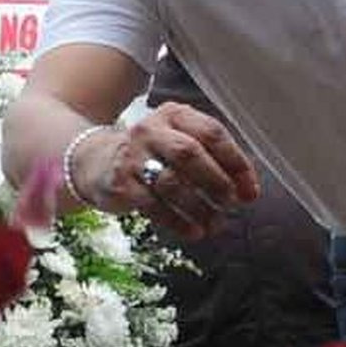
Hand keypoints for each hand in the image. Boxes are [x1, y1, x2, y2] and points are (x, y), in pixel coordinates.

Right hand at [73, 102, 259, 239]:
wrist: (96, 161)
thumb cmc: (152, 154)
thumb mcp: (178, 140)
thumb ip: (212, 157)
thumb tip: (247, 189)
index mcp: (174, 115)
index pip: (212, 133)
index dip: (236, 163)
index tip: (249, 190)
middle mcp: (151, 130)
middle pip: (189, 154)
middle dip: (216, 183)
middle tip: (231, 204)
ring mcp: (132, 156)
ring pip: (171, 183)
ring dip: (198, 207)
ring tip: (215, 224)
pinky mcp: (121, 183)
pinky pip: (153, 206)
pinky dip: (177, 222)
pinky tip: (193, 232)